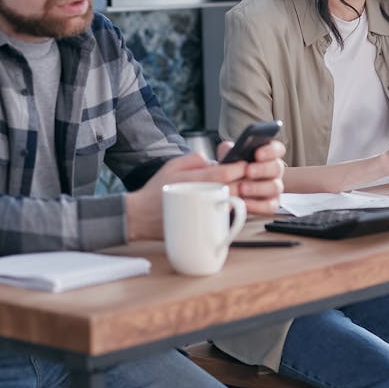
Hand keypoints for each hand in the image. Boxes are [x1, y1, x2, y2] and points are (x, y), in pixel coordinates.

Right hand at [125, 152, 246, 240]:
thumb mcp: (171, 165)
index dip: (238, 168)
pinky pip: (223, 222)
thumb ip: (193, 159)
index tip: (244, 164)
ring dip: (241, 199)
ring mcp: (200, 215)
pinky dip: (232, 214)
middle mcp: (197, 197)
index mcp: (191, 180)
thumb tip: (213, 161)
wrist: (139, 216)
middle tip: (248, 178)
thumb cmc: (155, 190)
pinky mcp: (200, 228)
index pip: (223, 174)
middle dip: (245, 183)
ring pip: (231, 207)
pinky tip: (232, 207)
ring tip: (241, 192)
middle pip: (232, 190)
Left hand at [216, 140, 285, 214]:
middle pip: (277, 167)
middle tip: (248, 171)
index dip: (270, 150)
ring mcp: (273, 188)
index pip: (277, 149)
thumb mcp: (227, 157)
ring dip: (258, 187)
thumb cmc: (230, 171)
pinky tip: (244, 202)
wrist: (224, 190)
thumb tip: (228, 150)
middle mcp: (273, 171)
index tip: (258, 153)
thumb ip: (228, 150)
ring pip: (275, 187)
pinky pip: (269, 206)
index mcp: (266, 155)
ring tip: (242, 188)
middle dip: (262, 169)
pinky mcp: (270, 205)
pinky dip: (256, 205)